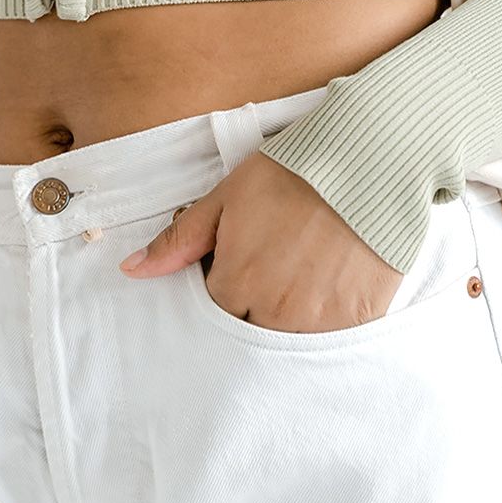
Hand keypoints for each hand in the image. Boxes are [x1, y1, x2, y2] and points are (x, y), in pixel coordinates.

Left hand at [120, 154, 402, 332]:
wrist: (370, 161)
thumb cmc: (293, 173)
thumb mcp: (227, 198)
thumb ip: (180, 241)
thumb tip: (131, 270)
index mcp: (236, 284)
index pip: (216, 312)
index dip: (228, 286)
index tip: (245, 262)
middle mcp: (274, 312)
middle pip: (252, 330)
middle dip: (256, 308)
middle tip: (277, 267)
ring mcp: (318, 321)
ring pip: (290, 340)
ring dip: (291, 319)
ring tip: (305, 274)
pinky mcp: (357, 319)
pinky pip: (332, 340)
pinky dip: (328, 322)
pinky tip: (333, 286)